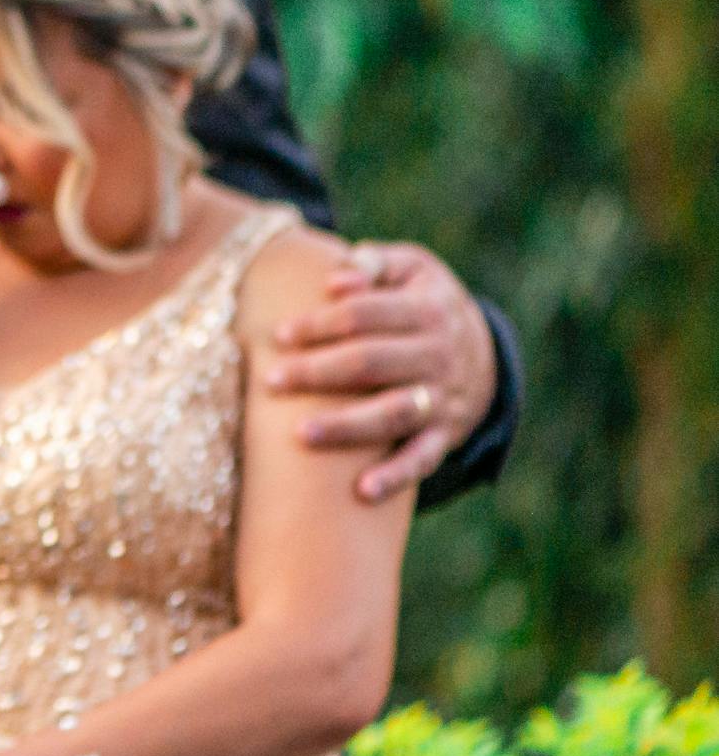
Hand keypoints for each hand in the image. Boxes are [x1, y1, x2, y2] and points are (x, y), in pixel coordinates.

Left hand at [265, 241, 495, 500]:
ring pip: (394, 413)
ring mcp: (443, 398)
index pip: (365, 316)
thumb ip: (375, 264)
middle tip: (270, 380)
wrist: (485, 352)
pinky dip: (397, 476)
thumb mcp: (412, 268)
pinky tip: (363, 491)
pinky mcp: (446, 434)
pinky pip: (423, 458)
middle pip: (372, 363)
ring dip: (348, 426)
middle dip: (319, 372)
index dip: (321, 324)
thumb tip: (338, 278)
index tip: (279, 335)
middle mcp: (439, 355)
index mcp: (428, 309)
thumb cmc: (422, 301)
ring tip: (300, 434)